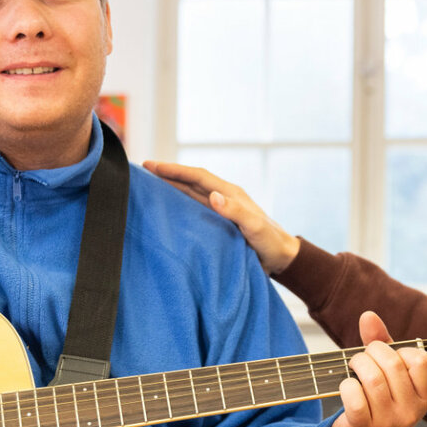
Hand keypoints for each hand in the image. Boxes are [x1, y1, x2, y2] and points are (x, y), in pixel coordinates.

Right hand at [143, 160, 300, 273]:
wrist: (283, 259)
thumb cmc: (271, 244)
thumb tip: (213, 196)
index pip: (197, 176)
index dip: (174, 170)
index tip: (152, 166)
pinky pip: (194, 210)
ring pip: (190, 194)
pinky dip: (178, 206)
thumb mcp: (255, 228)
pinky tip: (167, 211)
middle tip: (143, 171)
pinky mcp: (218, 224)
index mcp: (230, 194)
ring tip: (149, 186)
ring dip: (171, 188)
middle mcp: (223, 198)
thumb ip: (236, 211)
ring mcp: (220, 211)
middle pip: (190, 182)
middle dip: (167, 175)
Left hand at [329, 311, 426, 426]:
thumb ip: (382, 344)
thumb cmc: (379, 406)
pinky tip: (347, 387)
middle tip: (363, 359)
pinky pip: (353, 397)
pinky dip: (346, 385)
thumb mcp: (390, 377)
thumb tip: (368, 316)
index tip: (389, 356)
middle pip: (392, 364)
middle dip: (372, 352)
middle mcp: (411, 410)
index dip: (401, 350)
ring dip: (357, 365)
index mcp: (425, 395)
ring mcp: (388, 421)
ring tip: (353, 368)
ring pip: (372, 378)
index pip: (422, 360)